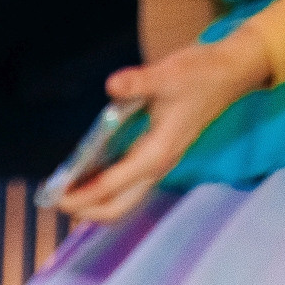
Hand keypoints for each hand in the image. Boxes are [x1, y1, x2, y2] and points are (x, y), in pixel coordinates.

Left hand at [57, 23, 270, 223]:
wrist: (229, 73)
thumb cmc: (200, 74)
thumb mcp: (168, 74)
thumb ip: (138, 82)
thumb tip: (113, 85)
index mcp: (157, 153)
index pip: (113, 185)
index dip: (82, 194)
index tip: (56, 196)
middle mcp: (157, 167)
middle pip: (117, 208)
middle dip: (85, 210)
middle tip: (54, 200)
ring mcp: (158, 166)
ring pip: (121, 201)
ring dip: (92, 204)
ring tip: (63, 193)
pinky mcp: (156, 159)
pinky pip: (125, 187)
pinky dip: (102, 190)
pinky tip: (83, 178)